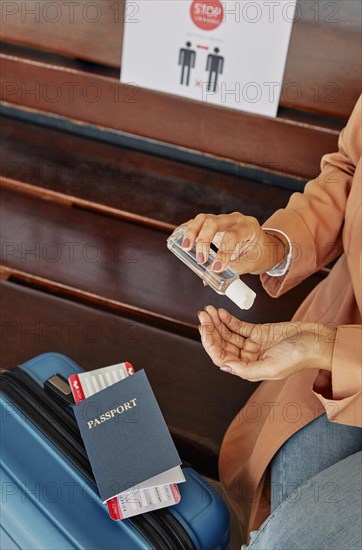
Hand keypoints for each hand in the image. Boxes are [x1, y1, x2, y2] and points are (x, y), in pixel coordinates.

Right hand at [178, 212, 287, 274]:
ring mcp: (223, 219)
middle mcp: (234, 219)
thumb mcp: (252, 263)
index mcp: (248, 227)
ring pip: (203, 219)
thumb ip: (233, 268)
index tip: (216, 268)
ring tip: (186, 248)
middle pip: (214, 222)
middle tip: (201, 260)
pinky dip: (188, 229)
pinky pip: (198, 222)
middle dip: (204, 240)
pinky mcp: (213, 224)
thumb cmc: (260, 254)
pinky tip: (179, 238)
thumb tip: (211, 275)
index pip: (232, 236)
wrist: (264, 246)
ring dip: (192, 232)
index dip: (223, 252)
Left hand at [198, 306, 336, 380]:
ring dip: (217, 322)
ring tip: (208, 310)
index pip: (222, 358)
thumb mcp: (271, 366)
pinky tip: (220, 312)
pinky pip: (239, 326)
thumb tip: (225, 368)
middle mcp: (248, 358)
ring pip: (228, 334)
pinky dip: (228, 319)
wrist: (316, 341)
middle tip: (202, 316)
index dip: (210, 344)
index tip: (204, 329)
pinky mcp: (259, 332)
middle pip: (222, 344)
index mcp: (249, 369)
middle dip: (211, 330)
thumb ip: (246, 369)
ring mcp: (253, 344)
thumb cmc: (299, 356)